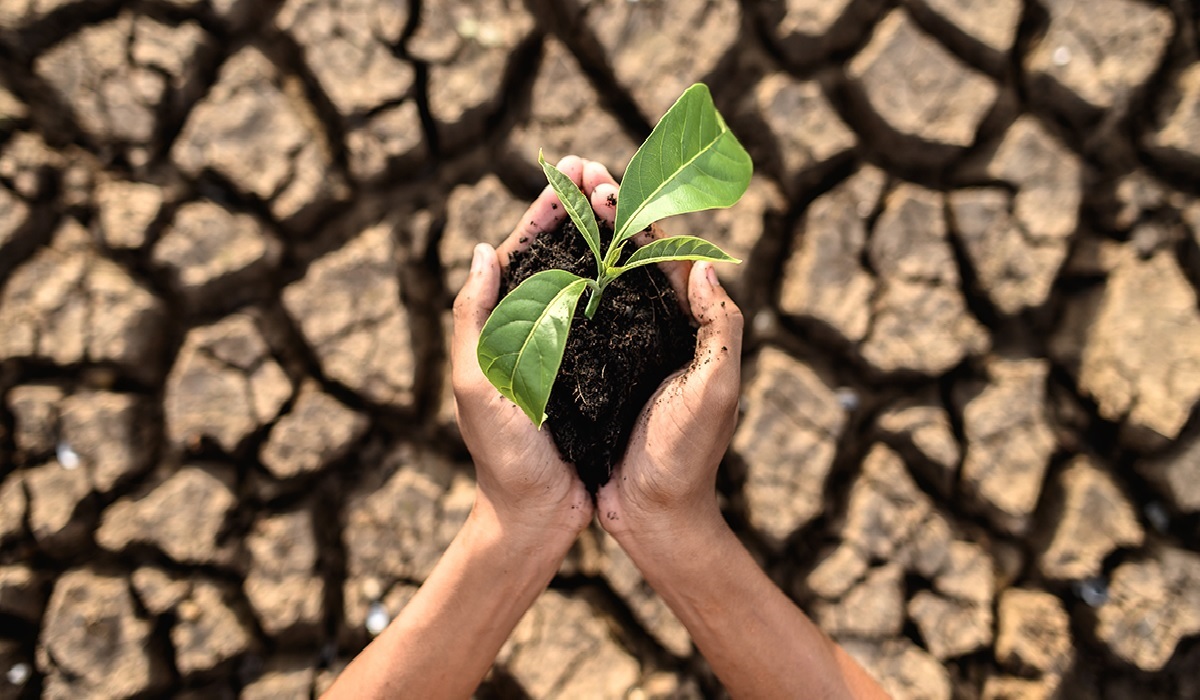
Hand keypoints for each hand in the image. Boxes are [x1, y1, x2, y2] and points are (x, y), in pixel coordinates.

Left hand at [450, 156, 602, 547]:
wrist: (538, 514)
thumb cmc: (503, 455)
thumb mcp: (478, 385)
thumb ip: (473, 319)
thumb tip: (481, 251)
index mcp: (501, 327)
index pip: (521, 253)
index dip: (545, 210)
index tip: (570, 170)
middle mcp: (535, 329)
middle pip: (558, 256)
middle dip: (579, 210)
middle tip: (603, 170)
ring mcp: (568, 347)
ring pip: (588, 278)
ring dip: (604, 237)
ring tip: (626, 199)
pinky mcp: (599, 369)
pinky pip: (614, 315)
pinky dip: (627, 282)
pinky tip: (647, 260)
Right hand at [582, 163, 744, 544]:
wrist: (654, 516)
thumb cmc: (687, 456)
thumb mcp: (714, 389)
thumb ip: (720, 328)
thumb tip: (708, 264)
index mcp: (687, 327)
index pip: (664, 255)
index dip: (636, 215)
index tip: (607, 182)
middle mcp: (656, 331)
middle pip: (630, 257)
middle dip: (605, 212)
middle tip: (576, 171)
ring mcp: (624, 351)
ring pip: (601, 281)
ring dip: (582, 239)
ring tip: (557, 201)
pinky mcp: (596, 375)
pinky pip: (578, 320)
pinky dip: (562, 287)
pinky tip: (539, 267)